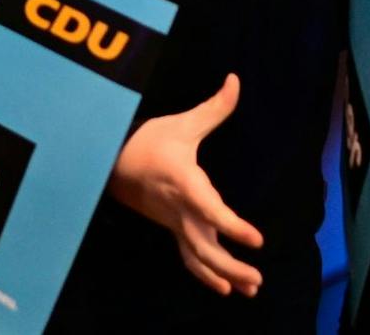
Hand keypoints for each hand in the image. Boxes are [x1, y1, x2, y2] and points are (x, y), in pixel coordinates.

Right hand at [110, 74, 264, 296]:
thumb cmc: (149, 141)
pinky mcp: (173, 228)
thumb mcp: (182, 123)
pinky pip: (190, 258)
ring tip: (251, 288)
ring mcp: (175, 223)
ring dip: (224, 275)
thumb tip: (236, 81)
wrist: (112, 162)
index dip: (232, 226)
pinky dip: (208, 274)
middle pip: (205, 246)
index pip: (209, 209)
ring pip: (198, 257)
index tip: (257, 240)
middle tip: (257, 278)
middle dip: (231, 266)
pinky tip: (227, 287)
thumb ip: (214, 108)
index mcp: (184, 183)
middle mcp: (180, 209)